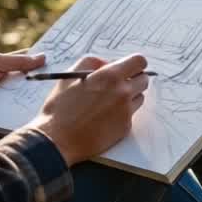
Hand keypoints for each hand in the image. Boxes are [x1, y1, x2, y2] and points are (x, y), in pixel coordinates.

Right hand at [30, 54, 150, 166]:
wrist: (57, 140)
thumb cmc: (60, 108)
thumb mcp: (70, 76)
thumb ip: (92, 62)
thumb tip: (107, 63)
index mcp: (110, 76)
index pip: (139, 62)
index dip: (134, 64)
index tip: (128, 68)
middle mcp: (123, 92)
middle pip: (144, 80)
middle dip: (133, 79)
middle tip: (118, 85)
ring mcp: (126, 111)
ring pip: (139, 98)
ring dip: (130, 97)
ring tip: (109, 102)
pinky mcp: (125, 127)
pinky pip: (131, 115)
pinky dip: (122, 114)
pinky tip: (105, 117)